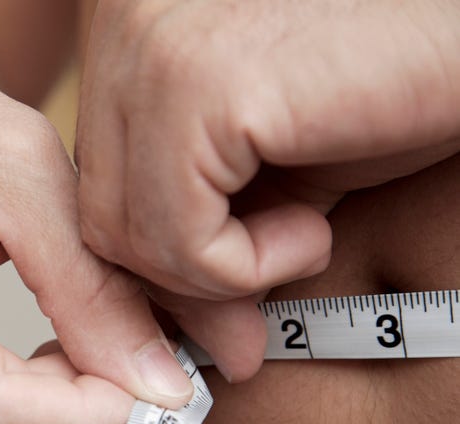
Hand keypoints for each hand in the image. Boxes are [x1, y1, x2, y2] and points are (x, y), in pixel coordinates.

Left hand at [77, 0, 459, 378]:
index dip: (152, 258)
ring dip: (216, 277)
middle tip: (246, 323)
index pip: (93, 180)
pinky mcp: (195, 89)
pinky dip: (241, 269)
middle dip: (174, 286)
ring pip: (122, 235)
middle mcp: (120, 21)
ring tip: (306, 239)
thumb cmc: (390, 83)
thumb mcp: (270, 169)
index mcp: (125, 26)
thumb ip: (202, 231)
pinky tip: (311, 231)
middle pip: (95, 210)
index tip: (214, 310)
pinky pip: (175, 239)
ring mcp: (151, 51)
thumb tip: (188, 334)